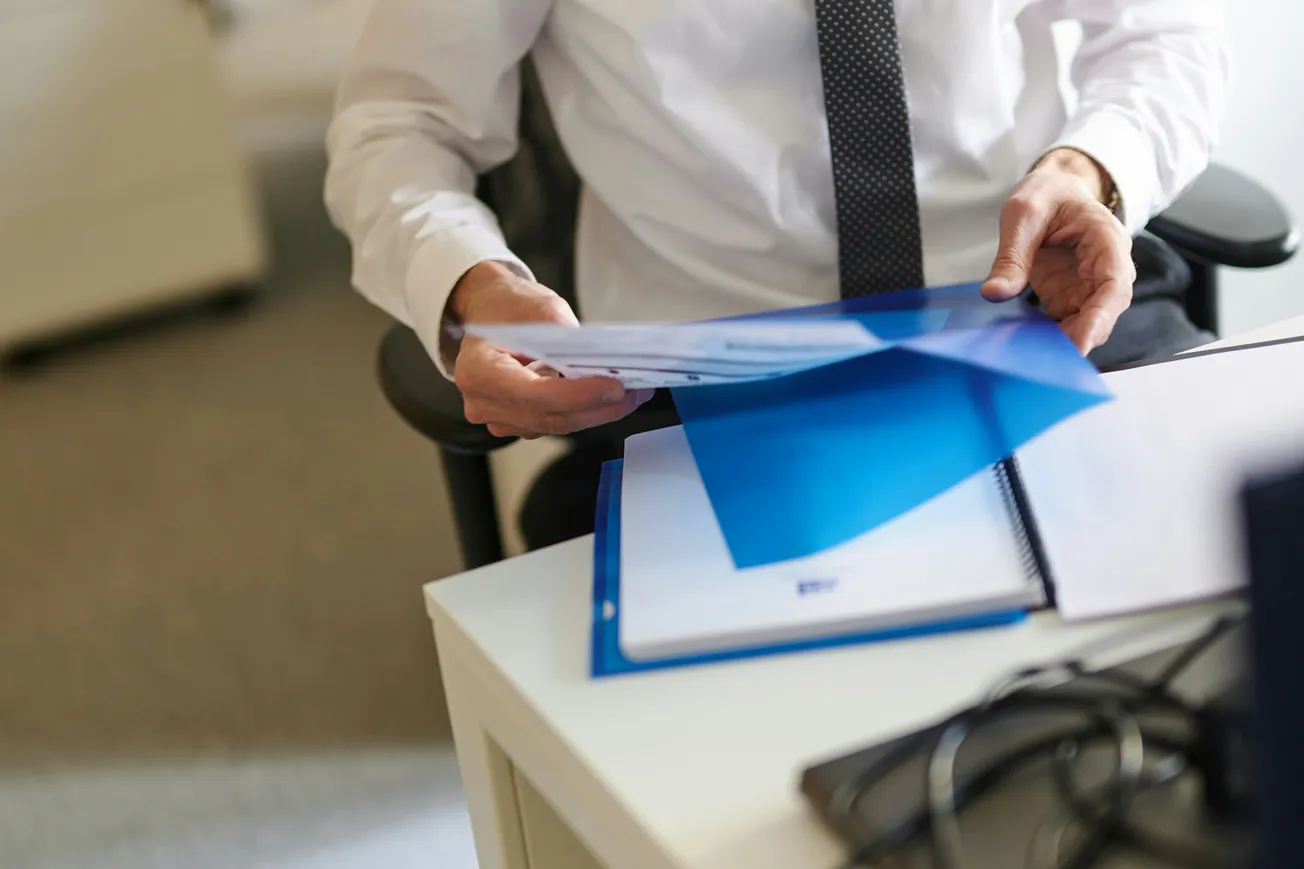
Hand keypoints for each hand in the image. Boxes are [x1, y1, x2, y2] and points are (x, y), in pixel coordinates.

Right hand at [447, 262, 652, 437]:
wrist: (488, 311)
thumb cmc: (510, 307)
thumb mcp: (544, 311)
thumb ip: (571, 345)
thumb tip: (607, 369)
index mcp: (479, 370)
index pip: (537, 394)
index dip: (581, 395)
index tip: (617, 388)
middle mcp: (482, 402)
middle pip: (550, 417)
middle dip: (599, 408)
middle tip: (636, 394)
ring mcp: (496, 417)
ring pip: (555, 424)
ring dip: (595, 412)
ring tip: (631, 394)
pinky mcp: (513, 421)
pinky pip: (552, 422)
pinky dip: (581, 411)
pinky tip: (606, 398)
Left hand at [981, 148, 1136, 353]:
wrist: (1054, 191)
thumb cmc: (1046, 195)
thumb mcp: (1022, 215)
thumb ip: (1011, 256)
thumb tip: (994, 293)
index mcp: (1106, 239)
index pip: (1114, 284)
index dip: (1100, 317)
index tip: (1080, 343)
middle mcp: (1106, 267)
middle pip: (1105, 311)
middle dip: (1080, 336)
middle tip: (1047, 360)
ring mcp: (1089, 285)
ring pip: (1088, 323)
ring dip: (1064, 341)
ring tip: (1031, 356)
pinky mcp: (1072, 297)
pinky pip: (1067, 324)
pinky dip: (1050, 337)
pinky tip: (1026, 347)